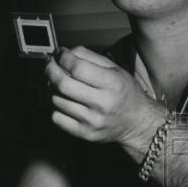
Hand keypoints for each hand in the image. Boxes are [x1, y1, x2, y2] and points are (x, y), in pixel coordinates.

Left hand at [44, 46, 164, 157]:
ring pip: (57, 100)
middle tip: (50, 65)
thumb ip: (90, 57)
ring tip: (60, 85)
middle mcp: (102, 103)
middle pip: (63, 84)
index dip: (62, 57)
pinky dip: (55, 107)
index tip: (59, 53)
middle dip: (50, 70)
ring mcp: (92, 121)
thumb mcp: (115, 69)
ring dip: (53, 89)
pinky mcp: (85, 133)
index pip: (77, 68)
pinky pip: (57, 118)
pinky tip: (64, 102)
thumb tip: (64, 53)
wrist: (137, 122)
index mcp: (112, 83)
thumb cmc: (124, 93)